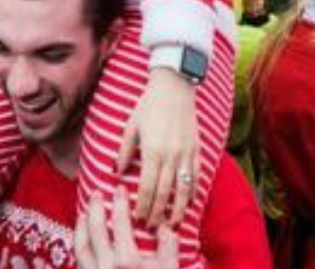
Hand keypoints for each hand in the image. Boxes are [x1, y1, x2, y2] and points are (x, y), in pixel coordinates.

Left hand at [75, 188, 178, 268]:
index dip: (120, 204)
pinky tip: (81, 240)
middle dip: (95, 208)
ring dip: (81, 227)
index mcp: (126, 260)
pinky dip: (79, 246)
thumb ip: (168, 247)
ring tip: (83, 213)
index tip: (120, 189)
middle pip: (95, 230)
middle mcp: (106, 265)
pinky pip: (79, 261)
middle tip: (97, 193)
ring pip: (81, 246)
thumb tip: (165, 227)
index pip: (120, 223)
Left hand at [117, 67, 198, 227]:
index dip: (143, 206)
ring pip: (184, 189)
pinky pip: (196, 176)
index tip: (137, 218)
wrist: (175, 86)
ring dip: (177, 209)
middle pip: (165, 193)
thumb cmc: (149, 105)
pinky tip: (188, 203)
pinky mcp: (197, 149)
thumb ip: (125, 151)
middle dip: (157, 213)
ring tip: (171, 224)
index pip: (147, 187)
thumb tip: (117, 172)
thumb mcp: (131, 126)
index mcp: (153, 150)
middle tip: (151, 228)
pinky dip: (192, 192)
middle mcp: (172, 155)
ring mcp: (187, 153)